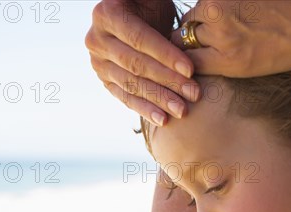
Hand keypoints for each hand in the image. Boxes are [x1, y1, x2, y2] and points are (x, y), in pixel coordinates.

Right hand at [85, 0, 199, 126]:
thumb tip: (183, 34)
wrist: (132, 16)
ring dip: (159, 99)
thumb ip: (159, 16)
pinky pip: (125, 97)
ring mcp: (98, 63)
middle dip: (168, 81)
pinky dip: (145, 110)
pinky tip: (163, 120)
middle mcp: (96, 40)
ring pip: (132, 84)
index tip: (190, 70)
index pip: (140, 39)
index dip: (165, 55)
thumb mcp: (153, 2)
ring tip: (182, 110)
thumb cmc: (149, 6)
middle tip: (194, 93)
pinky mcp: (105, 80)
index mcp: (106, 14)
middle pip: (136, 65)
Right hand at [170, 0, 290, 76]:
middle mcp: (222, 36)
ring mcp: (223, 8)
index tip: (191, 58)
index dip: (187, 61)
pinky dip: (216, 5)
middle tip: (208, 37)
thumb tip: (208, 55)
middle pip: (186, 36)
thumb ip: (230, 61)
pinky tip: (237, 9)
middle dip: (193, 37)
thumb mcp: (262, 67)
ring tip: (225, 21)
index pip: (188, 63)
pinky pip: (211, 0)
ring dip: (202, 17)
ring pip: (195, 13)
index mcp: (231, 63)